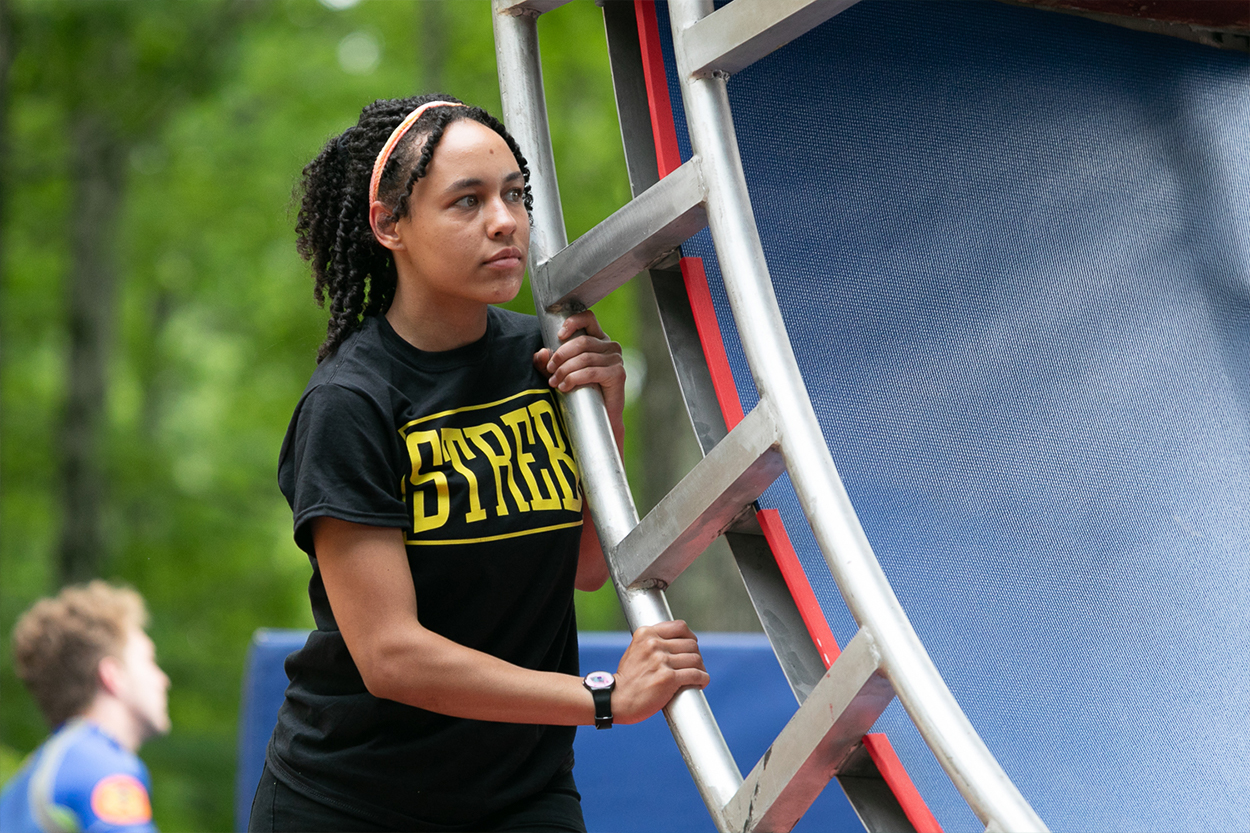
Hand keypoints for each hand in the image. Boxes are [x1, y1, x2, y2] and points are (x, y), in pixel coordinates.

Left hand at [533, 310, 625, 438]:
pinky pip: (591, 372)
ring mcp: (616, 359)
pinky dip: (574, 378)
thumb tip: (540, 353)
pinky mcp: (617, 374)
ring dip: (565, 370)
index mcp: (598, 339)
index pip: (588, 318)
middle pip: (581, 341)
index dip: (573, 322)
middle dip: (561, 355)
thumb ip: (548, 363)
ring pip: (584, 358)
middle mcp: (610, 346)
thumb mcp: (561, 372)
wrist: (601, 417)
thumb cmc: (582, 391)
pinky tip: (565, 387)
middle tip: (549, 369)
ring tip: (554, 382)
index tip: (559, 335)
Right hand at [610, 620, 708, 724]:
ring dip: (700, 669)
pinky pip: (695, 674)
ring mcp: (661, 660)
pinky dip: (702, 679)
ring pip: (695, 659)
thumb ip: (652, 643)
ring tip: (698, 676)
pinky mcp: (667, 678)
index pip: (680, 627)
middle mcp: (653, 644)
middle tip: (695, 666)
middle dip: (696, 656)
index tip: (691, 647)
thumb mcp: (635, 651)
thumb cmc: (627, 680)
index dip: (690, 637)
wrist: (615, 700)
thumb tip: (677, 643)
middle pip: (691, 644)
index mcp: (645, 634)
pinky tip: (700, 683)